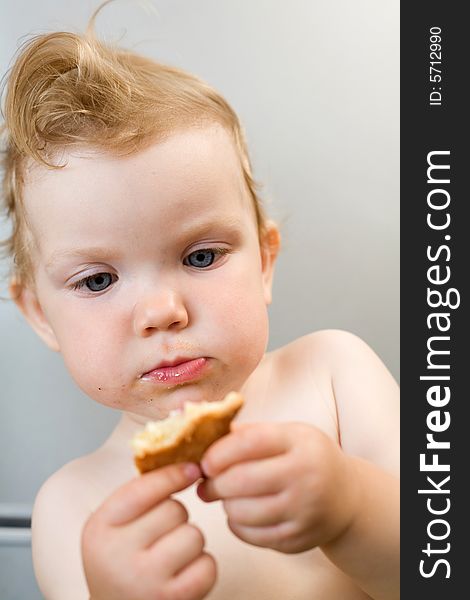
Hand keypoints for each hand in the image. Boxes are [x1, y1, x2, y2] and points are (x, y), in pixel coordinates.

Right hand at [81, 463, 215, 599]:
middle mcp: (117, 555)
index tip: (192, 469)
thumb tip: (188, 463)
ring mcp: (144, 580)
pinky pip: (207, 565)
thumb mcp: (114, 525)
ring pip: (194, 535)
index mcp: (100, 528)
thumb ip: (140, 494)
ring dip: (191, 543)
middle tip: (163, 535)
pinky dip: (203, 567)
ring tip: (172, 556)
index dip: (173, 474)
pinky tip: (183, 574)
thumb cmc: (121, 562)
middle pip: (175, 510)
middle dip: (177, 518)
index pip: (144, 488)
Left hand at [197, 422, 359, 553]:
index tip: (205, 460)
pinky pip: (251, 535)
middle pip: (242, 480)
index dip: (220, 452)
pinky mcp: (298, 539)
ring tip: (228, 496)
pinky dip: (237, 524)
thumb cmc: (307, 458)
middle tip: (205, 482)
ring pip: (243, 512)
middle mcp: (305, 476)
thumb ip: (251, 433)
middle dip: (214, 483)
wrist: (347, 497)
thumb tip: (206, 437)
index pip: (251, 442)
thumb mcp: (288, 435)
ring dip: (225, 504)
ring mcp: (303, 511)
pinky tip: (242, 513)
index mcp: (300, 443)